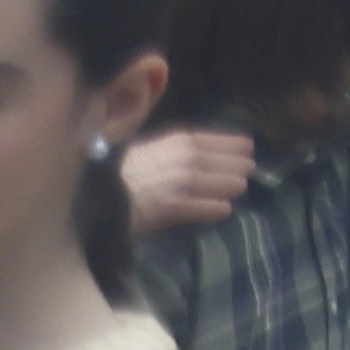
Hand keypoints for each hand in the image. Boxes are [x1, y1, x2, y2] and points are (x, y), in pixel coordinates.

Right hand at [121, 127, 258, 237]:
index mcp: (183, 140)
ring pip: (231, 185)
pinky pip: (215, 208)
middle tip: (240, 177)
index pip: (228, 142)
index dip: (239, 149)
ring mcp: (185, 182)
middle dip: (239, 172)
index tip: (247, 152)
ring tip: (230, 192)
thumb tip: (205, 151)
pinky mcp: (179, 206)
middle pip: (236, 164)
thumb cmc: (124, 169)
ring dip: (232, 190)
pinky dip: (219, 209)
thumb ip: (179, 147)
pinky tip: (221, 209)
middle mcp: (189, 158)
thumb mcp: (153, 146)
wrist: (102, 192)